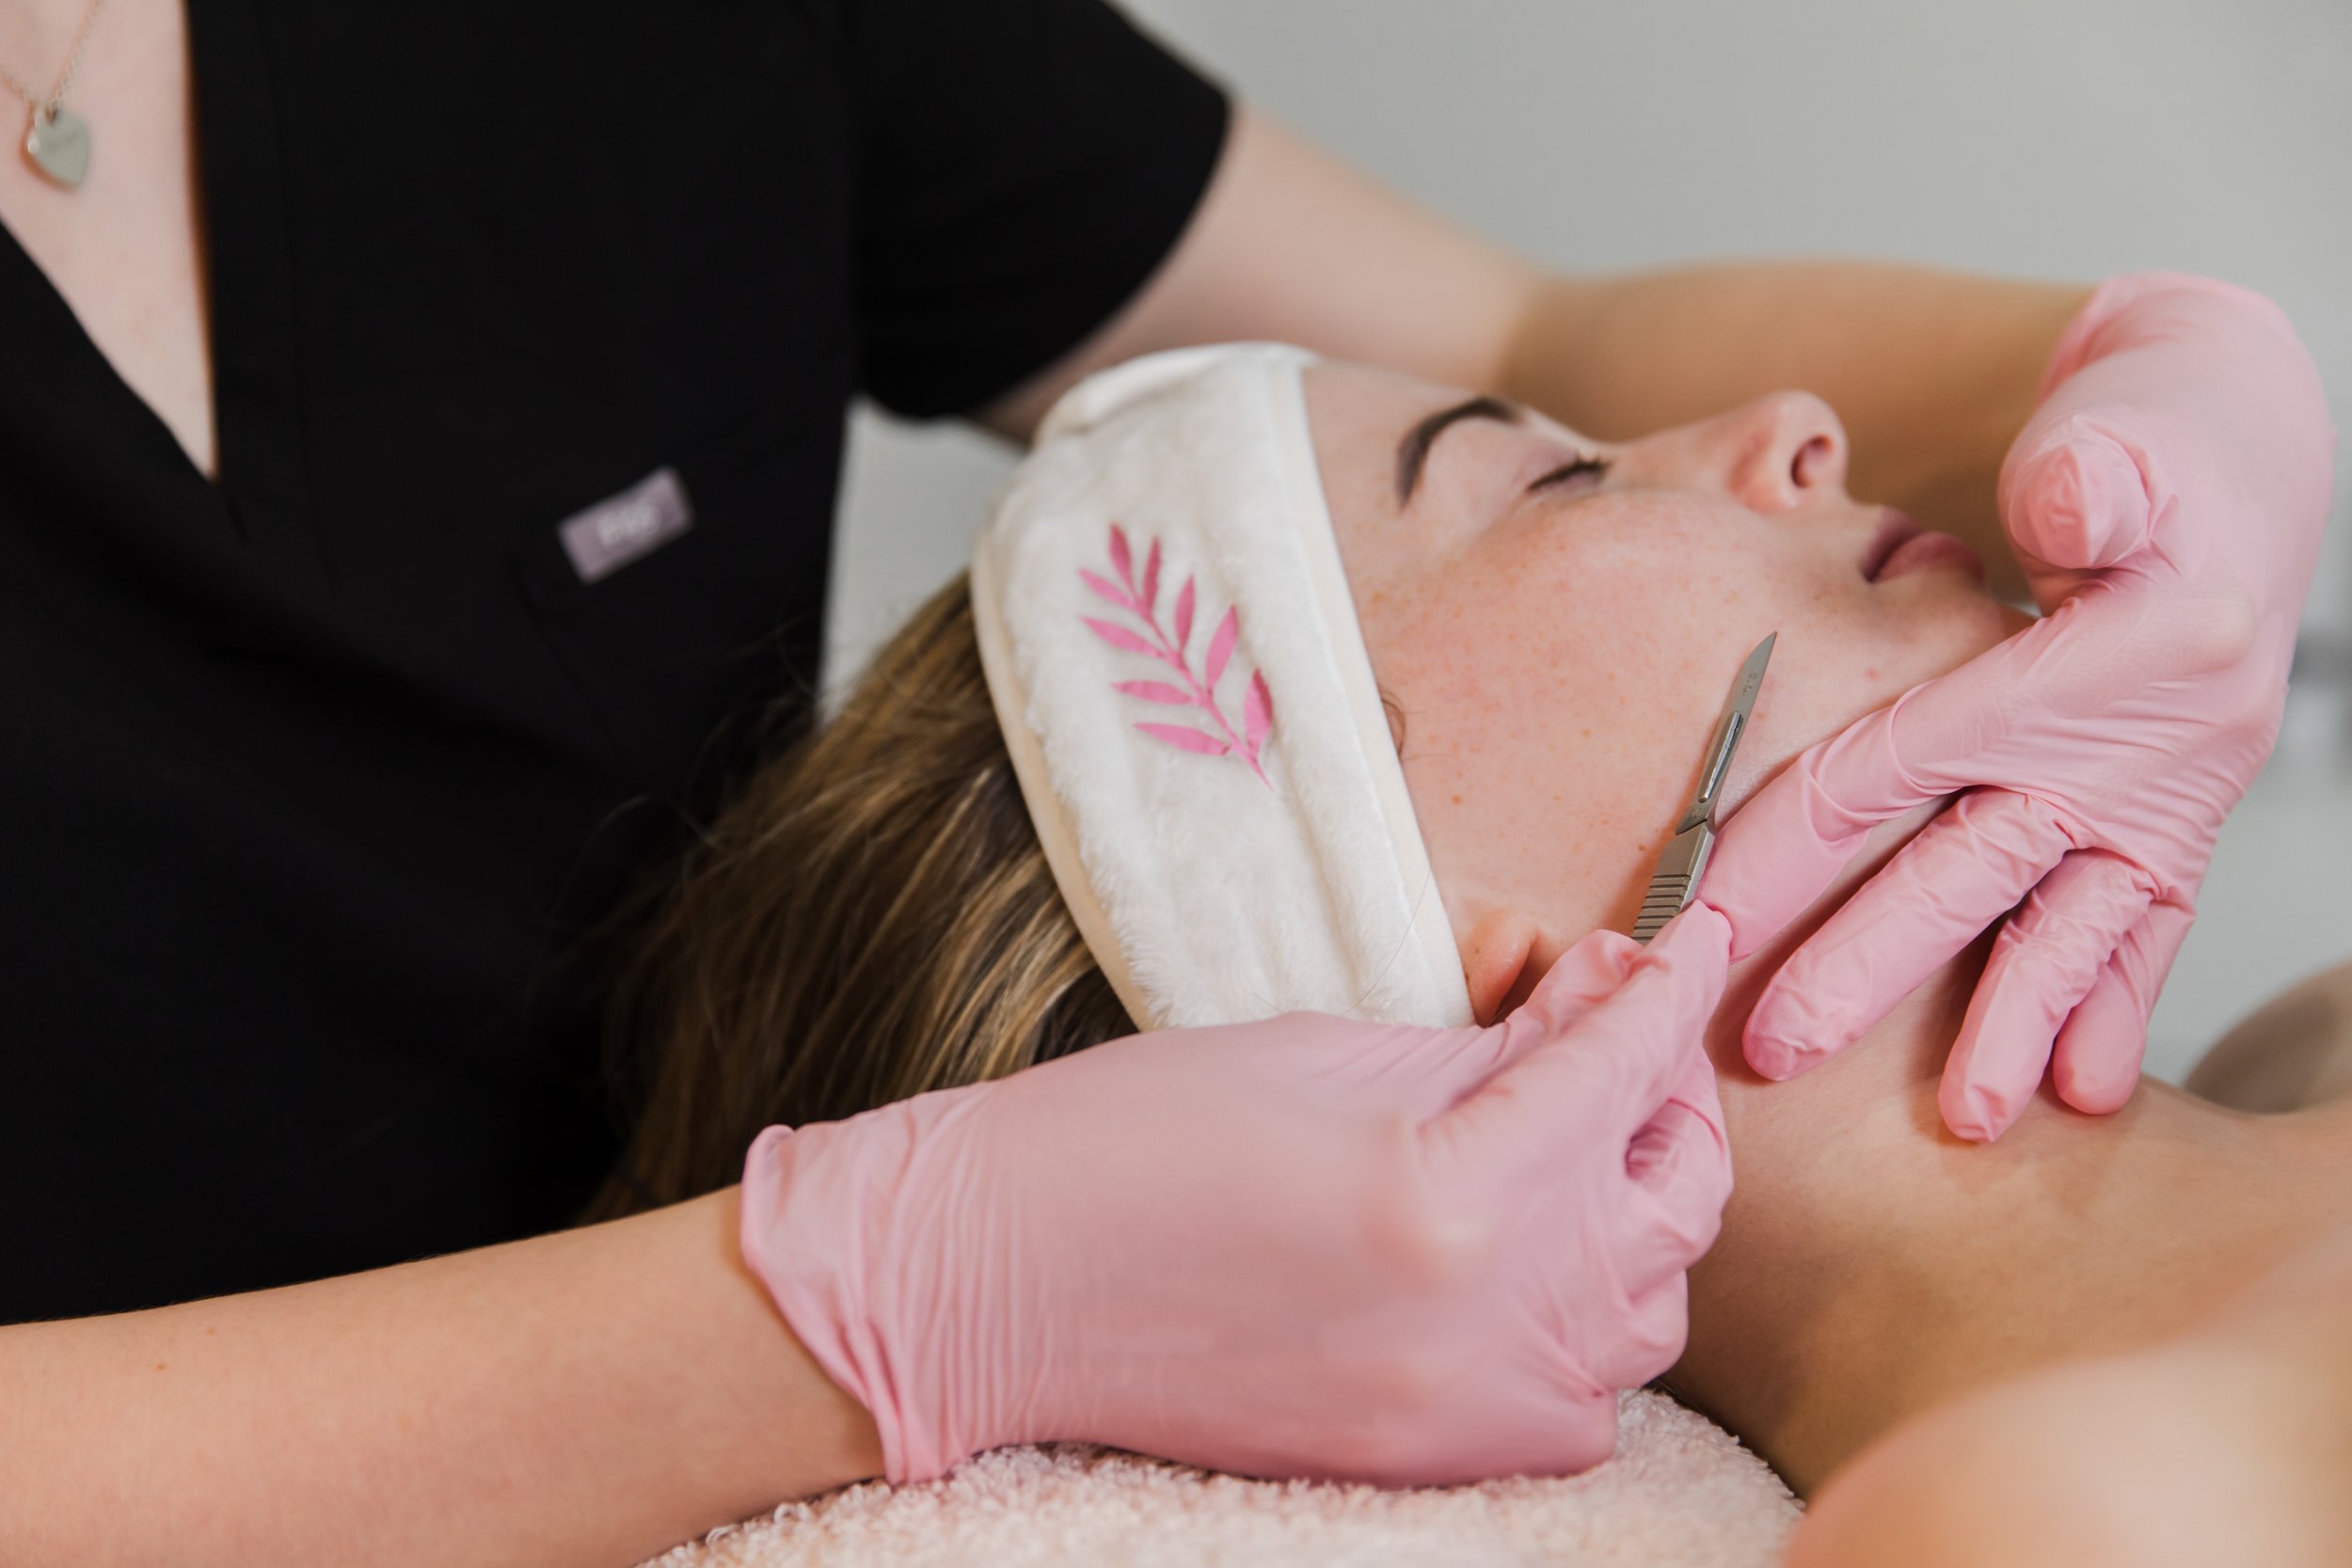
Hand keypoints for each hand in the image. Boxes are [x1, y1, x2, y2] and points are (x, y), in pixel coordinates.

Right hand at [738, 904, 1732, 1487]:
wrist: (994, 1284)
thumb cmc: (1129, 1136)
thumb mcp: (1325, 1048)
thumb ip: (1489, 1040)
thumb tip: (1601, 993)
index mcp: (1450, 1195)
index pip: (1618, 1070)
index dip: (1661, 987)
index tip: (1685, 937)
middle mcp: (1485, 1324)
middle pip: (1673, 1201)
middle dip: (1662, 1095)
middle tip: (1617, 1026)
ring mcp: (1464, 1412)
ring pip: (1648, 1313)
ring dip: (1635, 1209)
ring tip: (1575, 1136)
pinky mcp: (1430, 1462)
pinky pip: (1581, 1402)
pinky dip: (1585, 1324)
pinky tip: (1531, 1256)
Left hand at [1701, 272, 2335, 1141]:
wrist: (2239, 453)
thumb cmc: (2145, 438)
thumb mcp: (2123, 431)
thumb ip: (2092, 474)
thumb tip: (2066, 506)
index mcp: (2098, 659)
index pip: (1904, 760)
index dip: (1797, 838)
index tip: (1703, 913)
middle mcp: (2138, 743)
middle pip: (1969, 865)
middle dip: (1869, 962)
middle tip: (1775, 1048)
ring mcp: (2164, 794)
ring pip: (2066, 921)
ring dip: (2009, 1019)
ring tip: (1968, 1120)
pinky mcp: (2175, 820)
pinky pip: (2145, 924)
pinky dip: (2112, 1002)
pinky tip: (2082, 1090)